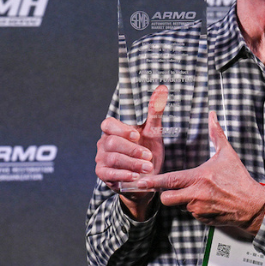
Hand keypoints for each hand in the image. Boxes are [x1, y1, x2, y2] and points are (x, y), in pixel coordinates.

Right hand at [95, 85, 167, 219]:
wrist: (146, 177)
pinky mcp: (103, 174)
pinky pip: (108, 173)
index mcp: (114, 130)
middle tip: (149, 156)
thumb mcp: (153, 132)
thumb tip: (162, 89)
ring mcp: (102, 159)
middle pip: (112, 142)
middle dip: (132, 150)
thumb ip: (155, 112)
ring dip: (131, 163)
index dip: (121, 129)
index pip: (108, 124)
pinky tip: (136, 176)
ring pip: (112, 159)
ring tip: (147, 167)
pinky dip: (123, 174)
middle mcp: (104, 143)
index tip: (137, 135)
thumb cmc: (148, 150)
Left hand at [142, 111, 264, 236]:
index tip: (141, 182)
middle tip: (170, 188)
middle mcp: (195, 195)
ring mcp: (198, 209)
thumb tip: (212, 116)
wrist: (252, 205)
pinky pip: (192, 214)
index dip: (153, 182)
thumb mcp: (228, 154)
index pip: (169, 181)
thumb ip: (216, 134)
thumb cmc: (239, 179)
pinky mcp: (203, 219)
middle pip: (167, 199)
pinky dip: (195, 208)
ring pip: (179, 206)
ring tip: (197, 192)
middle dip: (165, 194)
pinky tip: (206, 201)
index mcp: (198, 178)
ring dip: (183, 200)